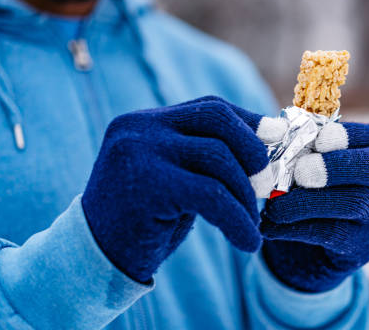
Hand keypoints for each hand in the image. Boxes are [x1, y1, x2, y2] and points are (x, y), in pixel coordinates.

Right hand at [81, 96, 274, 282]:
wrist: (92, 259)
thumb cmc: (143, 220)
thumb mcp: (175, 179)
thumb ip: (207, 158)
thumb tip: (269, 138)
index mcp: (146, 121)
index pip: (211, 107)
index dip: (249, 124)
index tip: (275, 145)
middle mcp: (140, 127)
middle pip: (216, 117)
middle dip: (252, 150)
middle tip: (266, 185)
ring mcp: (140, 151)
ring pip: (218, 157)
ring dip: (245, 193)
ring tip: (250, 222)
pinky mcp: (147, 184)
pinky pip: (211, 195)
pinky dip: (238, 219)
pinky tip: (247, 241)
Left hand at [260, 121, 368, 291]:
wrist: (309, 250)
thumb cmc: (307, 193)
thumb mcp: (305, 166)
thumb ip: (295, 147)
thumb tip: (270, 130)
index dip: (348, 135)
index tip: (316, 139)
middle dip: (336, 165)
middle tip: (300, 172)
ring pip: (355, 203)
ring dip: (308, 201)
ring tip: (274, 205)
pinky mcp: (361, 247)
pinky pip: (334, 234)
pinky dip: (297, 228)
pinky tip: (270, 226)